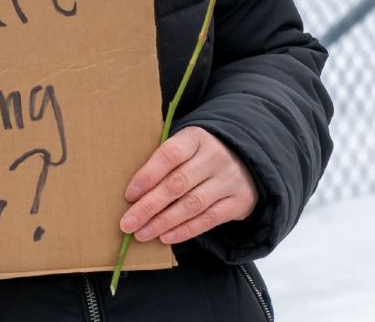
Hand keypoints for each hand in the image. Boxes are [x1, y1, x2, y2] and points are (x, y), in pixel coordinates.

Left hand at [118, 126, 257, 244]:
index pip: (169, 155)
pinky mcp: (239, 202)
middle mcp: (214, 157)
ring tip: (142, 233)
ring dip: (163, 222)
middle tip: (127, 223)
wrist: (247, 160)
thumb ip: (164, 162)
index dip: (147, 175)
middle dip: (149, 206)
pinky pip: (208, 219)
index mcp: (196, 138)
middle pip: (177, 184)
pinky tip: (166, 237)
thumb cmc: (201, 155)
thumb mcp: (186, 146)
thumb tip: (132, 192)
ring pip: (192, 204)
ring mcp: (229, 180)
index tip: (129, 195)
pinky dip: (185, 230)